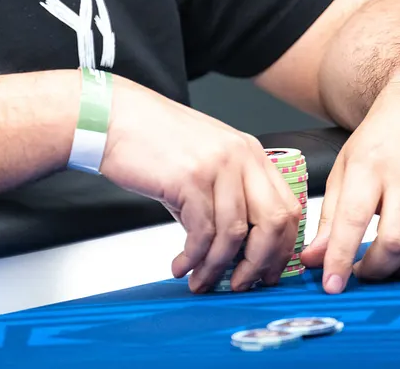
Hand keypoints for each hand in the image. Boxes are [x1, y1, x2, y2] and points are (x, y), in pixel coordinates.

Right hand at [99, 77, 300, 293]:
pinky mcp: (189, 179)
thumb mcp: (202, 162)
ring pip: (235, 233)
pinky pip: (202, 233)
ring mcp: (217, 166)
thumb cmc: (152, 139)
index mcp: (250, 152)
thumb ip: (224, 197)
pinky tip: (181, 265)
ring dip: (218, 267)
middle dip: (260, 262)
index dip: (282, 246)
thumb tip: (234, 248)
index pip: (288, 206)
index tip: (267, 270)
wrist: (112, 117)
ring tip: (201, 280)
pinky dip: (193, 258)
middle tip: (241, 282)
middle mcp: (240, 156)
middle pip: (274, 222)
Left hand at [300, 71, 399, 292]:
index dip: (340, 258)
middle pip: (396, 241)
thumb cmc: (384, 136)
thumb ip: (330, 217)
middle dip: (376, 270)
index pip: (352, 220)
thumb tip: (314, 258)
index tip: (332, 284)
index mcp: (369, 166)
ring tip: (390, 267)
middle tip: (363, 273)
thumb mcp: (345, 167)